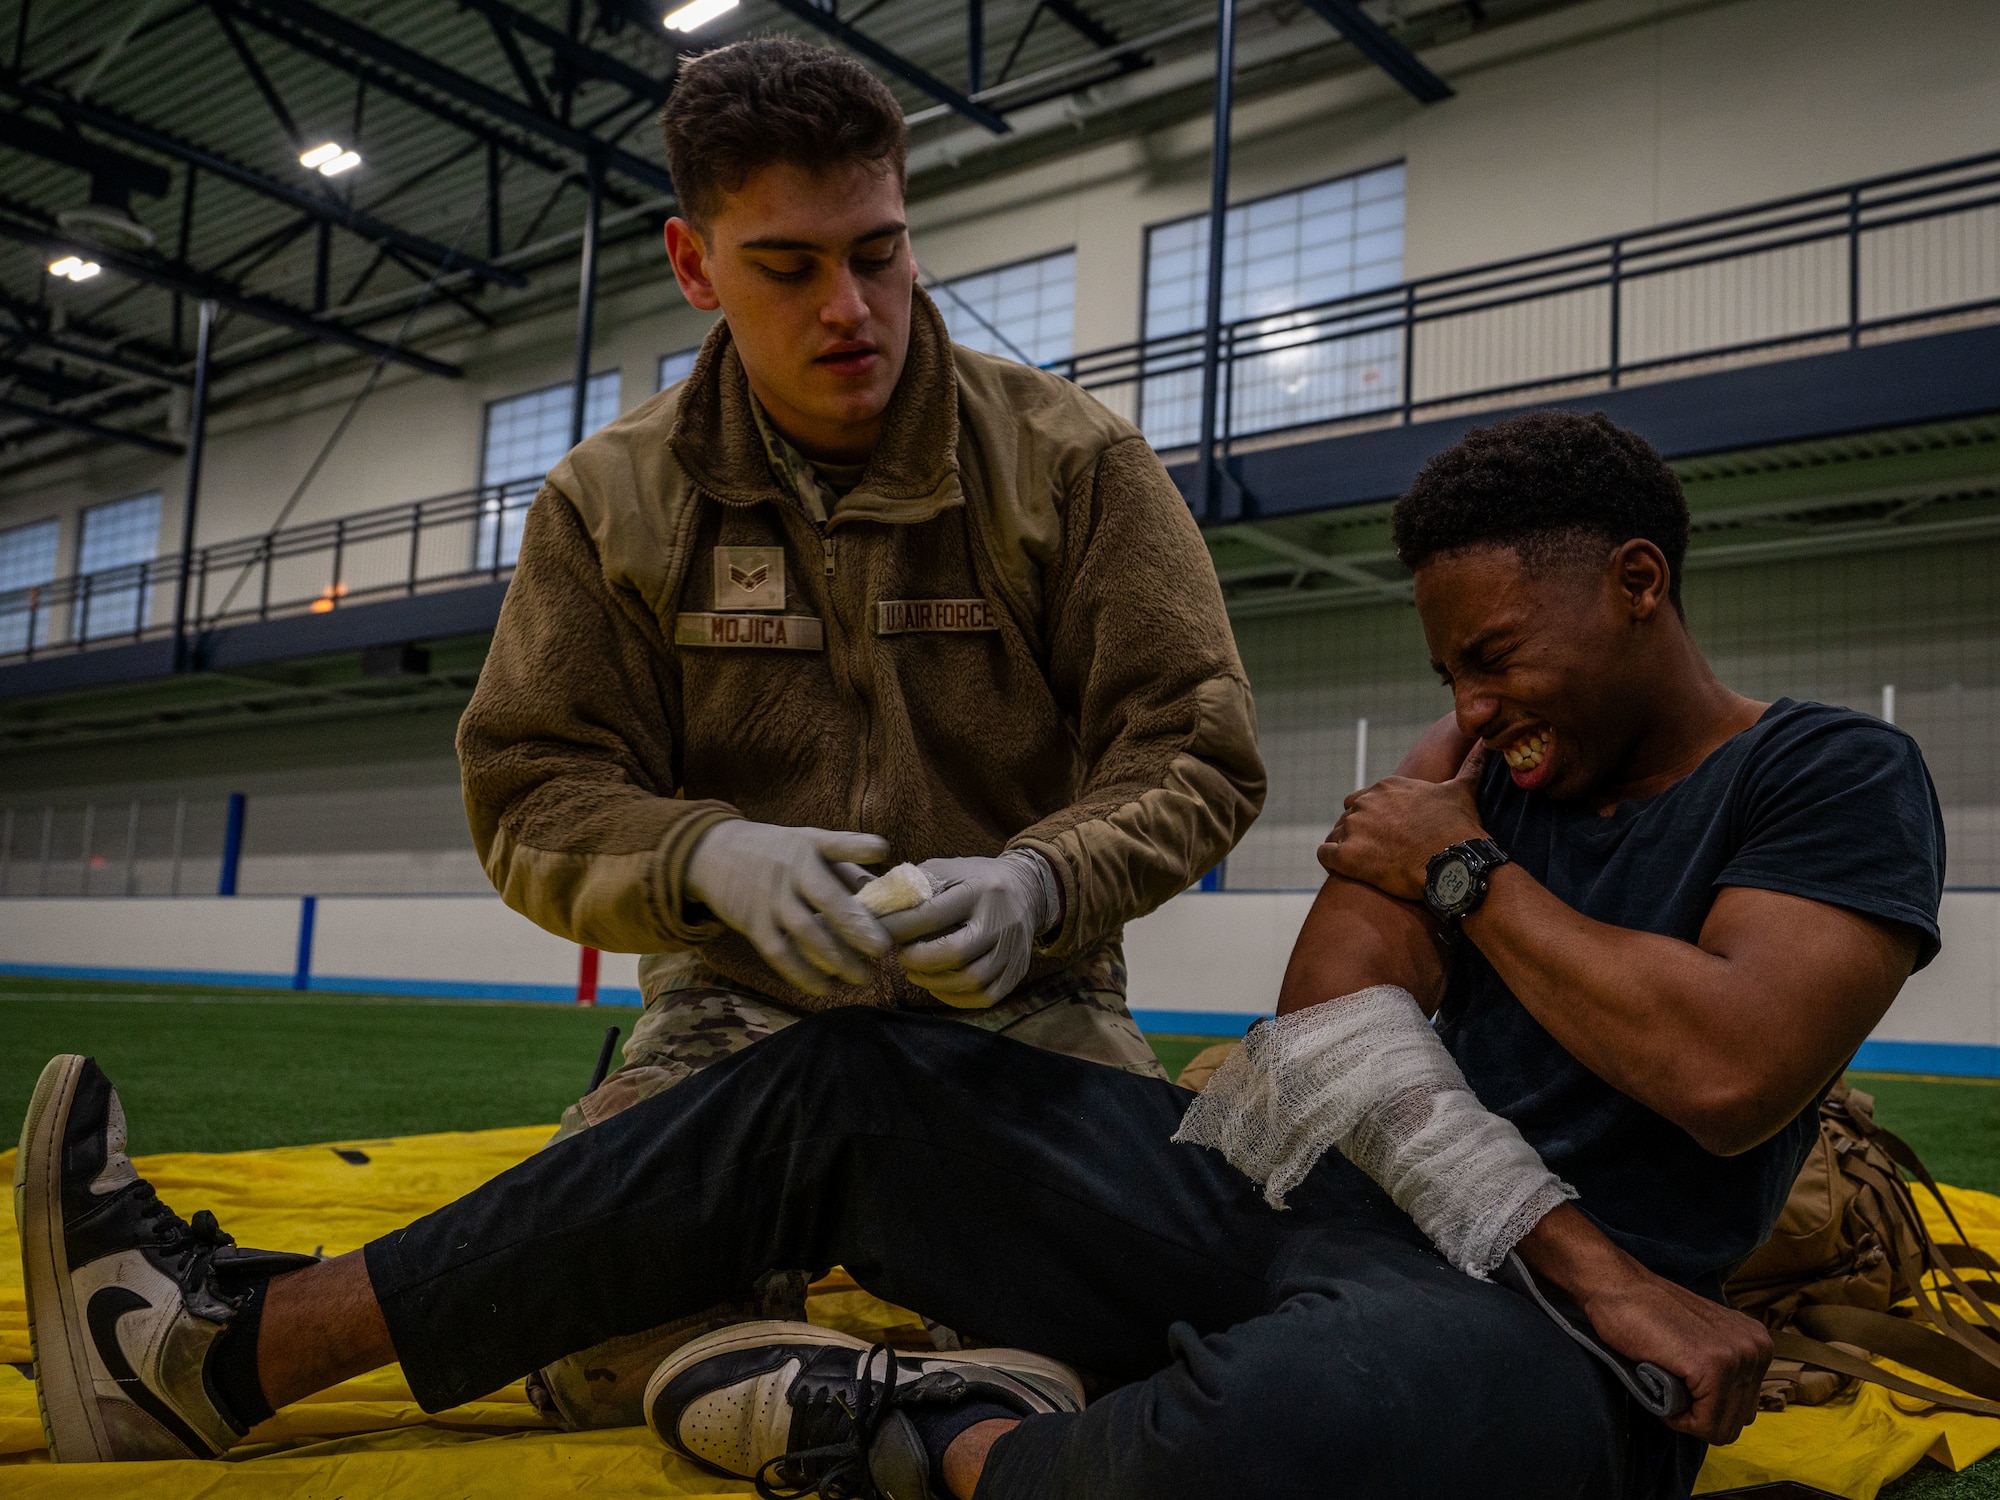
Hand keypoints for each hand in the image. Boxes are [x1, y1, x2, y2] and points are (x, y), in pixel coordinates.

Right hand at [685, 821, 892, 994]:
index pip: (834, 844)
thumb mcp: (805, 843)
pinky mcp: (752, 922)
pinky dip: (802, 973)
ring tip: (863, 978)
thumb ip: (842, 864)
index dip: (857, 847)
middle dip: (855, 925)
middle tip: (883, 949)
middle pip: (825, 898)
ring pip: (805, 931)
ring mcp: (769, 897)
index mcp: (808, 845)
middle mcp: (790, 870)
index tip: (882, 850)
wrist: (711, 852)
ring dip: (836, 958)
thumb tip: (882, 889)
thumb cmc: (775, 851)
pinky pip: (779, 952)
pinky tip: (825, 989)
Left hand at [877, 852, 1057, 1007]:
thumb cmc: (974, 879)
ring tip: (916, 972)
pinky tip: (938, 985)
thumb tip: (870, 905)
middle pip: (956, 952)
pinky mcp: (1018, 970)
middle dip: (918, 959)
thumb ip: (912, 885)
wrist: (1028, 888)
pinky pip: (986, 996)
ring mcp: (1013, 948)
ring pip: (972, 979)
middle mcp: (1001, 919)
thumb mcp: (947, 869)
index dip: (899, 927)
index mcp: (979, 889)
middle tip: (901, 956)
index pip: (934, 914)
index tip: (875, 932)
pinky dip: (956, 997)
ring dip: (934, 982)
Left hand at [1318, 743, 1489, 900]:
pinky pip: (1324, 854)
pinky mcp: (1346, 856)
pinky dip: (1332, 861)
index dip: (1375, 817)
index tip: (1389, 833)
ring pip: (1336, 834)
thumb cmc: (1459, 829)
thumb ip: (1471, 764)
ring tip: (1367, 863)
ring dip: (1347, 846)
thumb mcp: (1463, 791)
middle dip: (1360, 831)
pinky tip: (1348, 869)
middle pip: (1350, 815)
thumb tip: (1487, 743)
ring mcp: (1354, 828)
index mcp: (1388, 786)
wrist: (1455, 865)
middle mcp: (1366, 802)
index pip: (1365, 798)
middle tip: (1378, 850)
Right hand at [1575, 1262, 1772, 1443]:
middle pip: (1737, 1420)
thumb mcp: (1704, 1340)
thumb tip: (1730, 1412)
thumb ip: (1725, 1367)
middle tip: (1671, 1386)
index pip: (1744, 1408)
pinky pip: (1704, 1423)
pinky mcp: (1714, 1367)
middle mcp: (1756, 1349)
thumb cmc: (1647, 1313)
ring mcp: (1738, 1357)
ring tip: (1666, 1384)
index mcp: (1758, 1342)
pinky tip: (1661, 1387)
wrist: (1616, 1286)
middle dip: (1700, 1414)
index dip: (1706, 1408)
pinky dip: (1678, 1418)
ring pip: (1722, 1427)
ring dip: (1688, 1416)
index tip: (1680, 1385)